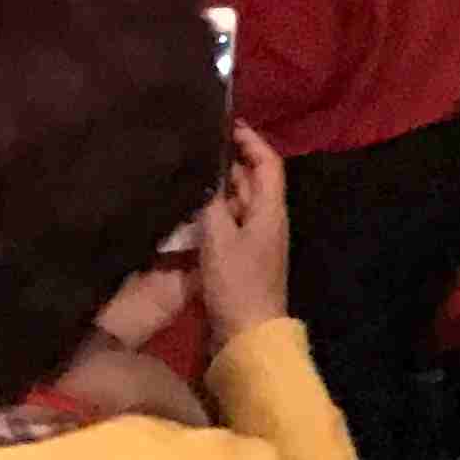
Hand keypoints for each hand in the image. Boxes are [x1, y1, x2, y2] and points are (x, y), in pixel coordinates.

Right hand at [199, 127, 294, 341]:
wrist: (246, 335)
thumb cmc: (237, 284)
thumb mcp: (219, 241)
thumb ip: (212, 207)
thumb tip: (207, 178)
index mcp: (271, 210)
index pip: (268, 164)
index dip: (251, 142)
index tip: (228, 125)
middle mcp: (267, 220)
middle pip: (252, 181)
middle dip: (230, 162)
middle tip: (199, 147)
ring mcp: (255, 240)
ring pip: (238, 203)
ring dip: (218, 188)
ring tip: (189, 173)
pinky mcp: (240, 258)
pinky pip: (228, 225)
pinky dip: (212, 213)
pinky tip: (188, 212)